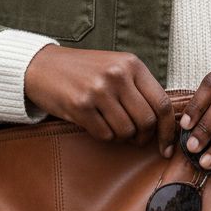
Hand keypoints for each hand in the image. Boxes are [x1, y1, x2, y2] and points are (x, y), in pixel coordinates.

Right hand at [23, 45, 176, 155]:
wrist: (41, 65)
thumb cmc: (83, 70)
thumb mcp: (115, 67)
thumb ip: (138, 88)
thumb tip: (163, 123)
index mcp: (132, 64)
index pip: (162, 103)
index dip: (168, 130)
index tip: (168, 147)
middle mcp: (118, 75)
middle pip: (146, 121)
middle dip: (143, 136)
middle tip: (134, 138)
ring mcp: (99, 90)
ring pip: (126, 131)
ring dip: (121, 136)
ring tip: (110, 125)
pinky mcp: (80, 105)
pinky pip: (104, 134)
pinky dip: (103, 135)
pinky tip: (94, 123)